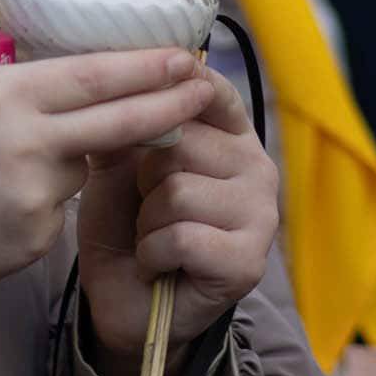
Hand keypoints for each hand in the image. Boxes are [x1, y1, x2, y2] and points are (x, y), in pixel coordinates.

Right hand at [0, 49, 215, 330]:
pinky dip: (36, 201)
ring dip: (70, 158)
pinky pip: (54, 211)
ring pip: (80, 167)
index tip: (184, 54)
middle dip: (168, 103)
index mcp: (0, 97)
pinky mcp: (33, 243)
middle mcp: (26, 145)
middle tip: (206, 86)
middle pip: (119, 120)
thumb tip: (42, 85)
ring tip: (6, 164)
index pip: (94, 75)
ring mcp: (33, 200)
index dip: (146, 65)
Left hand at [76, 67, 277, 371]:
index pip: (214, 92)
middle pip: (184, 141)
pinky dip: (154, 252)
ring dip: (147, 220)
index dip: (177, 87)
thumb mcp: (115, 163)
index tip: (148, 87)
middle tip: (146, 205)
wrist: (122, 298)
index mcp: (231, 137)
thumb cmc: (125, 222)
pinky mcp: (248, 262)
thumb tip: (122, 78)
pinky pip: (182, 236)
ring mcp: (260, 217)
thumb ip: (125, 121)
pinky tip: (158, 263)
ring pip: (179, 191)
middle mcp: (257, 169)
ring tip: (152, 236)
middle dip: (145, 176)